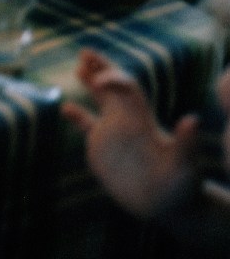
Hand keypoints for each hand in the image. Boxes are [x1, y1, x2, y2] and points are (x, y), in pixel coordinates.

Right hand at [62, 48, 201, 220]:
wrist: (168, 206)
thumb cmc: (181, 187)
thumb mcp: (185, 165)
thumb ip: (186, 144)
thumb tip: (193, 120)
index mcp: (144, 121)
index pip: (128, 90)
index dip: (114, 79)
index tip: (99, 79)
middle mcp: (128, 121)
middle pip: (113, 87)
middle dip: (101, 68)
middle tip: (85, 52)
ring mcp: (114, 133)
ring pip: (101, 100)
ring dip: (90, 83)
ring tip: (79, 67)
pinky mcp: (102, 147)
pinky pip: (87, 125)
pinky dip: (77, 116)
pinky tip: (66, 108)